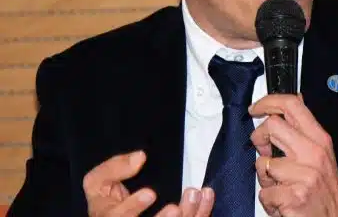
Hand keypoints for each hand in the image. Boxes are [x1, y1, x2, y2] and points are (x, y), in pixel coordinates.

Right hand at [83, 150, 214, 215]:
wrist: (116, 212)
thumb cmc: (108, 197)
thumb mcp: (99, 181)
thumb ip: (114, 168)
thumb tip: (140, 157)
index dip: (134, 207)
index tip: (150, 193)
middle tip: (176, 208)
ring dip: (188, 214)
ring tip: (193, 194)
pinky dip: (202, 211)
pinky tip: (206, 195)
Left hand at [249, 94, 337, 216]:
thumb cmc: (324, 189)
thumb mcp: (320, 153)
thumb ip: (303, 131)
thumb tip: (288, 106)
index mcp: (320, 139)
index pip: (292, 106)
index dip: (268, 102)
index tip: (255, 108)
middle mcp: (313, 153)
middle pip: (271, 126)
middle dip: (258, 138)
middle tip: (262, 150)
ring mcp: (304, 174)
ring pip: (263, 163)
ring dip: (265, 178)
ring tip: (280, 185)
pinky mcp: (294, 196)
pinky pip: (264, 192)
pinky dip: (269, 200)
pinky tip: (282, 201)